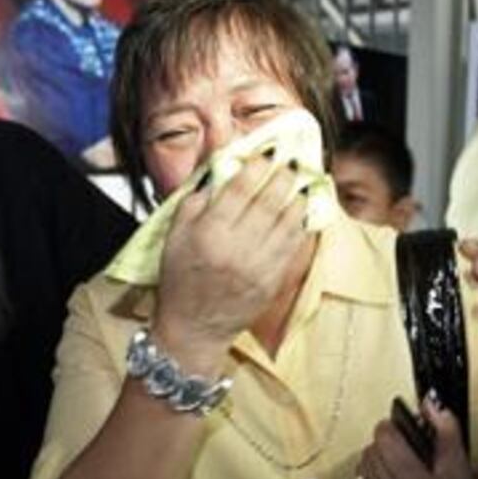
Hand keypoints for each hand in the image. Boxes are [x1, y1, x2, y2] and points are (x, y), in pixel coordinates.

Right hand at [152, 156, 309, 370]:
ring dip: (297, 197)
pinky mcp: (272, 281)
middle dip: (284, 177)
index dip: (257, 166)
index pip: (239, 188)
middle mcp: (235, 248)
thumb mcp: (176, 229)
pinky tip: (301, 212)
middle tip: (291, 162)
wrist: (193, 326)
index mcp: (208, 232)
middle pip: (268, 202)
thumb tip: (220, 158)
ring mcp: (257, 266)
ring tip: (300, 183)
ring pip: (287, 222)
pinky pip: (293, 245)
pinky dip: (300, 225)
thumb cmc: (180, 275)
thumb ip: (198, 191)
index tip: (266, 153)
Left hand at [357, 396, 471, 478]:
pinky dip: (372, 477)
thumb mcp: (458, 467)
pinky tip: (387, 478)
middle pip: (371, 451)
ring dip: (375, 460)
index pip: (385, 438)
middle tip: (400, 446)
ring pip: (364, 468)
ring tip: (395, 463)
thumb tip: (430, 402)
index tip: (400, 429)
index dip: (390, 428)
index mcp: (413, 476)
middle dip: (383, 444)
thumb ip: (446, 431)